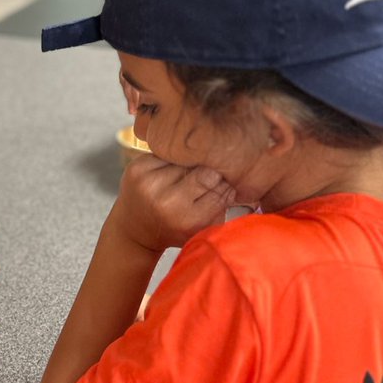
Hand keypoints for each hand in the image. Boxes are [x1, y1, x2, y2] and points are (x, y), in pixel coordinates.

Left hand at [110, 155, 234, 252]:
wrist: (134, 229)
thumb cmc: (175, 228)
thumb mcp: (204, 227)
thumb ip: (225, 207)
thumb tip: (248, 176)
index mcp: (189, 221)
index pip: (222, 190)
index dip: (226, 184)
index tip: (226, 183)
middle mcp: (168, 203)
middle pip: (206, 172)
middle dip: (212, 172)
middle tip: (211, 173)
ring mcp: (149, 184)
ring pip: (187, 160)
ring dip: (192, 163)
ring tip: (190, 171)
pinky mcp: (137, 169)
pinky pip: (167, 153)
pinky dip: (173, 158)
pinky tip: (172, 167)